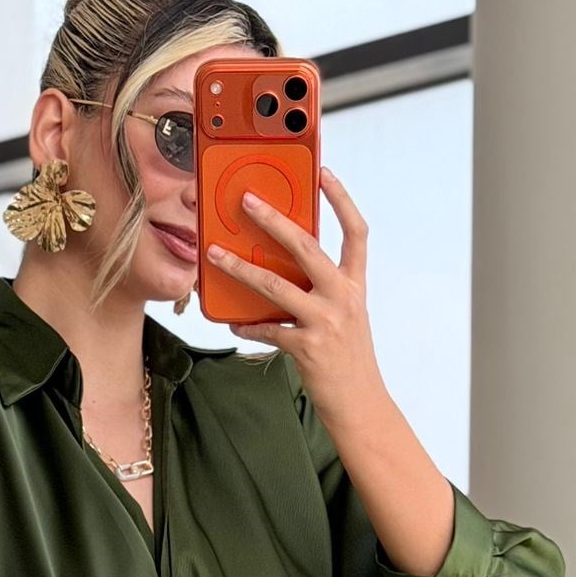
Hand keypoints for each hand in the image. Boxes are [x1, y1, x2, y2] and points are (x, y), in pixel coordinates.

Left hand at [205, 166, 382, 425]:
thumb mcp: (346, 316)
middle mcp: (342, 297)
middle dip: (273, 220)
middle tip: (247, 201)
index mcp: (354, 284)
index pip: (355, 231)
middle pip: (306, 246)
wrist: (360, 405)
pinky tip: (232, 321)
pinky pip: (268, 329)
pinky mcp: (307, 347)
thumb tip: (285, 266)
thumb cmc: (348, 359)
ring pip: (275, 284)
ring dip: (240, 268)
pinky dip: (248, 324)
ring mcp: (325, 322)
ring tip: (215, 254)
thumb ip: (324, 289)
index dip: (341, 199)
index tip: (323, 171)